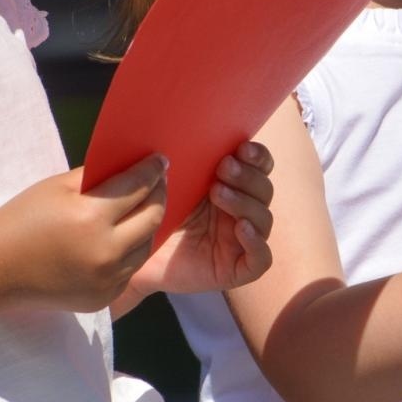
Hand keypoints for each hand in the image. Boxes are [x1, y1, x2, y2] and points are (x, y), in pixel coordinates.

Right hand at [0, 156, 166, 312]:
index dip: (152, 171)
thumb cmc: (23, 219)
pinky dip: (131, 252)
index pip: (136, 188)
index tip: (160, 161)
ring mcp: (107, 280)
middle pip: (152, 218)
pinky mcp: (104, 298)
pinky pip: (130, 270)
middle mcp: (106, 252)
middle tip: (159, 182)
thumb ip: (97, 176)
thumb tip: (129, 167)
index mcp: (91, 217)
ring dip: (147, 226)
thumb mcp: (58, 187)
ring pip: (145, 247)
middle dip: (159, 195)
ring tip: (142, 209)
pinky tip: (124, 238)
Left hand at [128, 141, 275, 299]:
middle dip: (247, 177)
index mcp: (231, 188)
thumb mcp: (168, 188)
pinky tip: (241, 228)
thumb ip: (182, 164)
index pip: (260, 168)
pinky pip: (261, 258)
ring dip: (245, 202)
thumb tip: (179, 131)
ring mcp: (241, 241)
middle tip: (223, 168)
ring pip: (264, 219)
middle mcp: (241, 213)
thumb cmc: (153, 219)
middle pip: (264, 190)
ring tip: (218, 193)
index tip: (241, 147)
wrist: (136, 258)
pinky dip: (256, 242)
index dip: (257, 156)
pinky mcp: (239, 269)